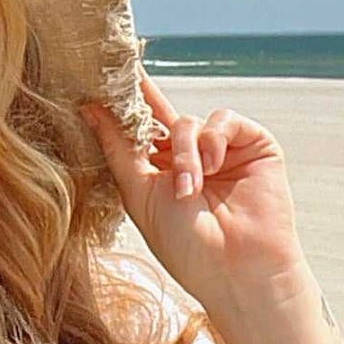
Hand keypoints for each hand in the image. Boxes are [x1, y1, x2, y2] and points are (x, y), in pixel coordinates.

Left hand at [81, 68, 309, 317]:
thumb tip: (89, 110)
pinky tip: (214, 166)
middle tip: (128, 72)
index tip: (101, 75)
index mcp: (160, 171)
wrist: (238, 271)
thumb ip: (117, 149)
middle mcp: (190, 157)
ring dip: (185, 154)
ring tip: (190, 188)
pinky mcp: (254, 144)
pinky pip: (224, 120)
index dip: (123, 105)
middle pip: (163, 113)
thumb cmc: (188, 246)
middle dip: (143, 97)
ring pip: (189, 122)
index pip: (139, 130)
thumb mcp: (140, 195)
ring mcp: (223, 150)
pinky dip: (214, 140)